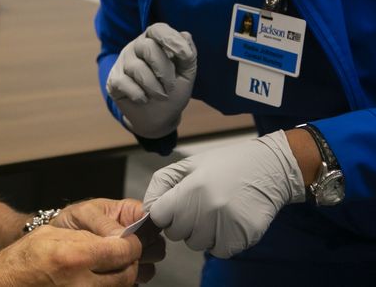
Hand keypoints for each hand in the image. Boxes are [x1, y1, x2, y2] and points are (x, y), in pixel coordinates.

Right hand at [0, 224, 140, 286]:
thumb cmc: (21, 260)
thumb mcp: (51, 235)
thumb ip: (86, 237)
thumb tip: (114, 238)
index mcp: (74, 258)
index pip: (123, 251)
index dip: (131, 244)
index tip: (130, 241)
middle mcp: (81, 284)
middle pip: (127, 275)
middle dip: (129, 262)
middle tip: (122, 254)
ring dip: (120, 277)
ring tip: (107, 267)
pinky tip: (97, 280)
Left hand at [54, 198, 164, 283]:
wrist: (58, 241)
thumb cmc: (72, 221)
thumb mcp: (84, 214)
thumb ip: (103, 223)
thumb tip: (122, 236)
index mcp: (128, 212)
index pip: (152, 215)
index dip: (150, 224)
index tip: (139, 233)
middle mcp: (135, 231)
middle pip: (156, 239)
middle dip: (144, 246)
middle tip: (125, 248)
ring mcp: (132, 250)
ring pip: (152, 257)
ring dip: (139, 260)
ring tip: (117, 258)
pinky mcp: (128, 267)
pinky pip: (142, 273)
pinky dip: (133, 273)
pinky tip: (117, 269)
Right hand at [106, 23, 196, 137]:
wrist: (158, 118)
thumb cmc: (172, 91)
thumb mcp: (186, 75)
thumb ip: (188, 56)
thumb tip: (186, 35)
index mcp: (154, 42)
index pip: (157, 29)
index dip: (170, 38)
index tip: (184, 55)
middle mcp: (136, 48)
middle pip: (147, 47)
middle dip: (163, 70)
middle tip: (170, 87)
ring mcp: (122, 63)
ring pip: (136, 67)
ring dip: (154, 87)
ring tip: (160, 96)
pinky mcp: (113, 80)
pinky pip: (124, 83)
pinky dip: (138, 95)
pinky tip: (143, 99)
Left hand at [143, 130, 305, 257]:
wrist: (269, 168)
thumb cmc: (225, 165)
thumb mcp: (188, 165)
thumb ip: (161, 185)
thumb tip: (148, 208)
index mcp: (191, 188)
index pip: (159, 216)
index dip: (165, 211)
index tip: (175, 204)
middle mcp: (208, 209)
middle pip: (175, 233)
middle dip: (182, 222)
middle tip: (198, 205)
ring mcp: (227, 225)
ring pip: (196, 244)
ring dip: (201, 233)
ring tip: (215, 212)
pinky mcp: (243, 237)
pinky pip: (218, 251)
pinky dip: (220, 241)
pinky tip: (227, 222)